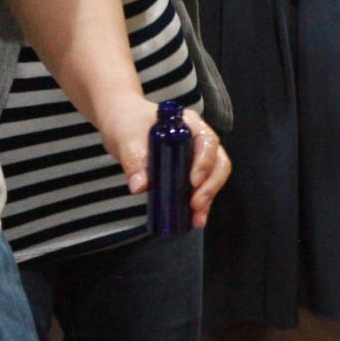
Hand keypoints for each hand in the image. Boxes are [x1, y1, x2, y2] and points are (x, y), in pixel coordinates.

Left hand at [98, 100, 231, 229]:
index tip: (193, 181)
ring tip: (198, 219)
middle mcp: (199, 140)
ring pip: (213, 177)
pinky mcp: (188, 170)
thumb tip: (140, 187)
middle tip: (196, 205)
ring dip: (208, 198)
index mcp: (190, 125)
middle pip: (218, 162)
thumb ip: (134, 160)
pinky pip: (200, 187)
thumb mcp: (127, 139)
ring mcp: (196, 156)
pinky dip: (200, 203)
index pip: (207, 143)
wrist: (120, 121)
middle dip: (211, 185)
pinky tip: (194, 220)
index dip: (204, 163)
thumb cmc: (126, 122)